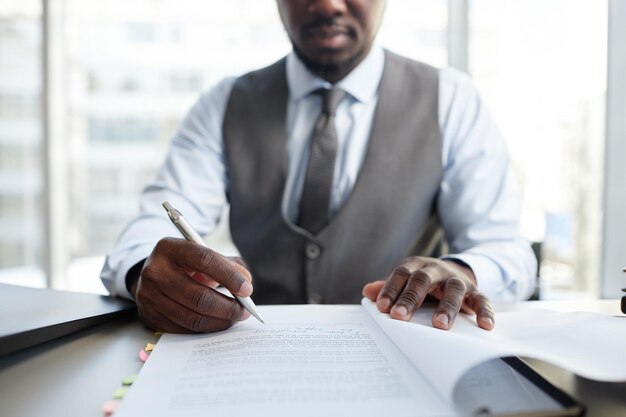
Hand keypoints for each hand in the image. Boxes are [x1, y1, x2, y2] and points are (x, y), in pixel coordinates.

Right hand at [131, 237, 252, 332]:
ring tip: (234, 318)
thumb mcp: (204, 255)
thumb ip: (228, 264)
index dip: (229, 276)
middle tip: (245, 311)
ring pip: (192, 317)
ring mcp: (149, 296)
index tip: (247, 289)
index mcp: (170, 248)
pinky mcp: (149, 316)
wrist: (153, 275)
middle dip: (228, 307)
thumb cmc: (185, 264)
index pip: (204, 260)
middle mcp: (155, 272)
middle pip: (198, 296)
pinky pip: (183, 329)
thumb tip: (246, 283)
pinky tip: (217, 323)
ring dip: (220, 321)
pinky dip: (205, 328)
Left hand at [362, 257, 493, 330]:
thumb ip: (387, 287)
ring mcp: (457, 280)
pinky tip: (485, 325)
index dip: (391, 289)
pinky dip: (484, 311)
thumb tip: (367, 292)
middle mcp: (436, 270)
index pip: (401, 274)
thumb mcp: (405, 281)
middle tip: (399, 316)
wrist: (454, 270)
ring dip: (446, 307)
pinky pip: (482, 300)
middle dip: (411, 298)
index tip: (382, 307)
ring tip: (439, 325)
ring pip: (453, 289)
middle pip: (423, 280)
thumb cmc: (423, 282)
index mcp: (415, 266)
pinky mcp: (475, 291)